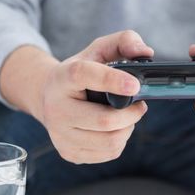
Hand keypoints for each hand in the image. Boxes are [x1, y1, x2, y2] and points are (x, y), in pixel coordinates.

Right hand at [37, 30, 152, 163]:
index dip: (112, 80)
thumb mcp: (97, 50)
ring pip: (110, 142)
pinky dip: (119, 141)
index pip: (84, 75)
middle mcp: (56, 109)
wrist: (48, 98)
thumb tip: (145, 52)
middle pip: (104, 121)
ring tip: (126, 118)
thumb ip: (123, 41)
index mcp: (62, 78)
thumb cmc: (79, 74)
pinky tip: (114, 130)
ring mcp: (60, 135)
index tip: (135, 85)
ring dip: (127, 129)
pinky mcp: (68, 153)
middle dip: (132, 115)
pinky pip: (107, 153)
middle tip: (139, 106)